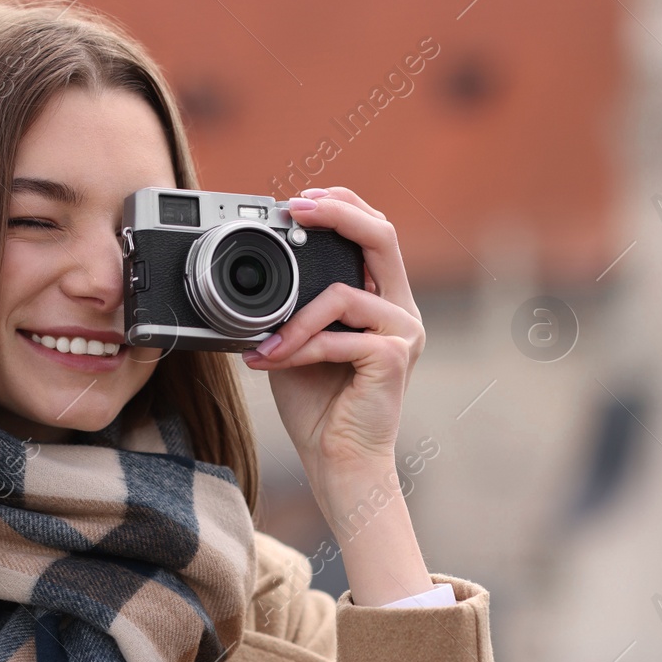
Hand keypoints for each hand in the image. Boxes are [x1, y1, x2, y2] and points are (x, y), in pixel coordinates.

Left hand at [241, 185, 433, 605]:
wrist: (336, 461)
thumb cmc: (318, 406)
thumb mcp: (298, 340)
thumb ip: (296, 304)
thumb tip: (259, 269)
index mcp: (383, 302)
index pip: (375, 234)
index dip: (342, 207)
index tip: (299, 201)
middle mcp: (401, 311)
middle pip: (381, 236)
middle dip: (336, 213)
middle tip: (294, 209)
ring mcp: (402, 333)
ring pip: (341, 294)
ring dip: (292, 321)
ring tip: (263, 347)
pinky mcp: (392, 358)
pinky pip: (337, 335)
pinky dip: (299, 348)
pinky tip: (274, 364)